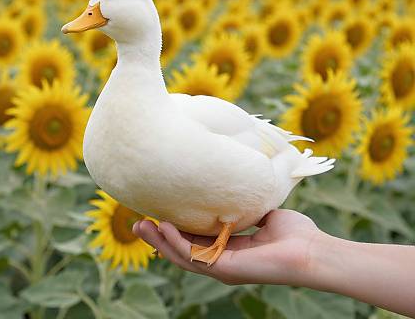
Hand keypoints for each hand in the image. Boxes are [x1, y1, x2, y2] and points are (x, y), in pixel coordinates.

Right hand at [133, 209, 323, 285]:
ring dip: (159, 241)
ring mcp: (222, 267)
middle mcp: (220, 259)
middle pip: (180, 249)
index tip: (155, 211)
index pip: (192, 239)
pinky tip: (163, 228)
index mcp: (226, 247)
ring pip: (182, 255)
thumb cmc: (293, 232)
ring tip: (140, 227)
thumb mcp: (259, 212)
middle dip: (157, 238)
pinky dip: (177, 243)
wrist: (313, 250)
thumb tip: (229, 181)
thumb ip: (240, 202)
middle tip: (136, 224)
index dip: (172, 228)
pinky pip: (195, 256)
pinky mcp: (226, 269)